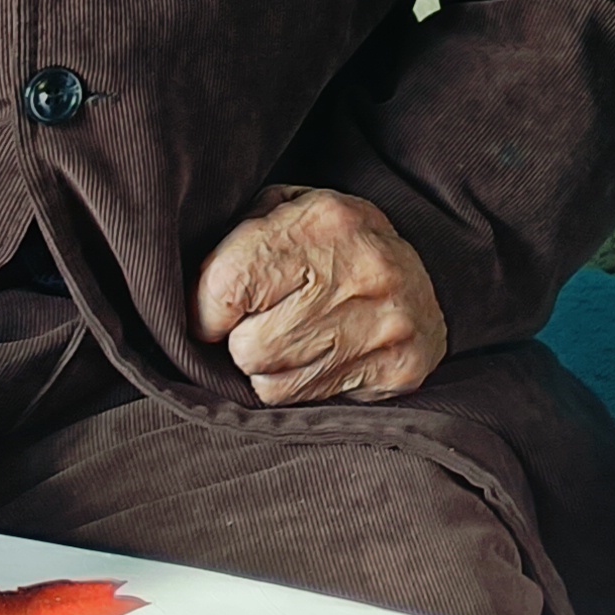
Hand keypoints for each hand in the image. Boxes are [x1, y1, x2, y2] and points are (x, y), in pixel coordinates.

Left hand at [195, 185, 446, 405]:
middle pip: (248, 347)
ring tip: (295, 339)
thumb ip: (236, 241)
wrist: (432, 269)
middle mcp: (362, 270)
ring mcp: (387, 323)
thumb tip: (183, 299)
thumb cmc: (331, 245)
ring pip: (273, 384)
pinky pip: (309, 401)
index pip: (226, 287)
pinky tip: (322, 357)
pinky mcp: (401, 367)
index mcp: (323, 221)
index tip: (212, 314)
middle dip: (243, 342)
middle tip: (264, 324)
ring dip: (270, 368)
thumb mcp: (285, 213)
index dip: (204, 311)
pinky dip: (301, 387)